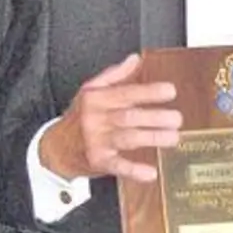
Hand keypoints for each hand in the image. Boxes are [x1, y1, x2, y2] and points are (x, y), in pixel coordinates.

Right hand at [38, 53, 180, 182]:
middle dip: (156, 117)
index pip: (126, 93)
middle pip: (129, 117)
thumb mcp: (90, 91)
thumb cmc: (78, 118)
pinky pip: (117, 166)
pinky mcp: (97, 161)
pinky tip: (150, 173)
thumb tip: (135, 59)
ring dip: (152, 138)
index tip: (170, 91)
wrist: (56, 148)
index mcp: (97, 99)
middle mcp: (96, 119)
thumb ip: (114, 75)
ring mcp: (96, 141)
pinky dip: (134, 170)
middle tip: (177, 119)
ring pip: (128, 138)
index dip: (149, 92)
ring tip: (173, 137)